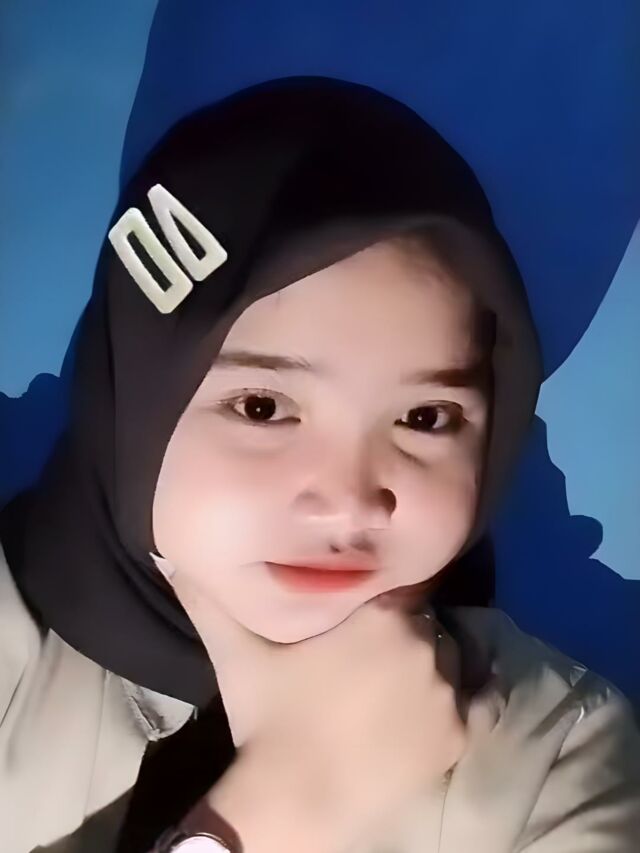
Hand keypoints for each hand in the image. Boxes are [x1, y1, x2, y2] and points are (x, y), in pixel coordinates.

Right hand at [171, 570, 467, 848]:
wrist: (292, 800)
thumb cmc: (268, 717)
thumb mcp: (236, 651)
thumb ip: (207, 598)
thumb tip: (166, 552)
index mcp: (379, 613)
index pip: (395, 589)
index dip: (378, 603)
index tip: (360, 623)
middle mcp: (423, 643)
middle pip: (423, 623)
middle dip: (400, 635)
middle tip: (368, 663)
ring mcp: (446, 690)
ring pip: (450, 657)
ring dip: (430, 665)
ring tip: (395, 689)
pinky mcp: (460, 734)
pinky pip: (483, 701)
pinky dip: (471, 697)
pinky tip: (445, 703)